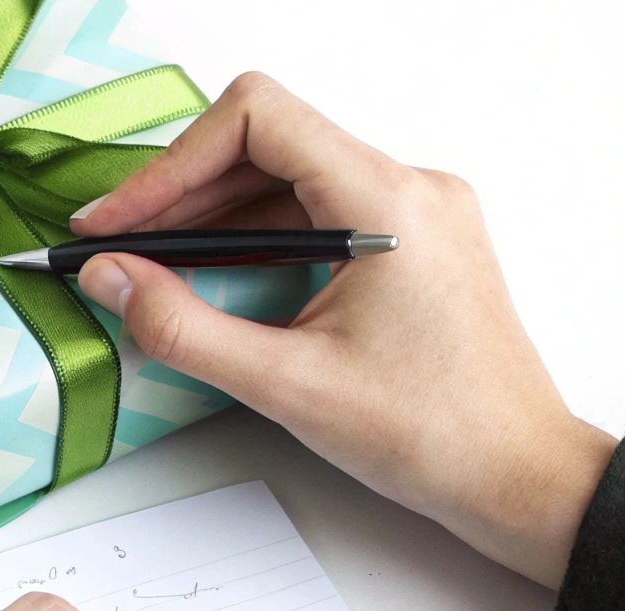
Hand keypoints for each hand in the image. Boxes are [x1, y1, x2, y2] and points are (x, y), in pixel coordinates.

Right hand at [71, 72, 615, 587]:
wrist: (516, 476)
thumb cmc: (431, 434)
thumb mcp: (285, 385)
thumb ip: (182, 326)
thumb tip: (108, 277)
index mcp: (387, 202)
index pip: (258, 120)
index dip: (171, 164)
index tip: (119, 221)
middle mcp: (407, 188)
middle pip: (264, 143)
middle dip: (178, 191)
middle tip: (113, 246)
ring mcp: (412, 212)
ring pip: (285, 176)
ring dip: (209, 214)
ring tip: (146, 265)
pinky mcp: (407, 241)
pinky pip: (313, 209)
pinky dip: (250, 234)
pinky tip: (207, 276)